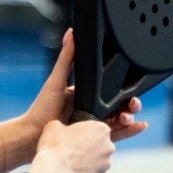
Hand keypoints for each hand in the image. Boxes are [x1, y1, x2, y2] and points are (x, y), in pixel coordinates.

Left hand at [24, 28, 146, 145]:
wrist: (33, 136)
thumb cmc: (42, 108)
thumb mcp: (56, 80)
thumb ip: (66, 58)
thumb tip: (71, 32)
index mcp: (86, 95)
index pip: (110, 89)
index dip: (124, 87)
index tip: (133, 86)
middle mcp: (92, 110)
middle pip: (120, 105)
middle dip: (131, 103)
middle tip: (133, 104)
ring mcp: (94, 125)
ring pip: (120, 119)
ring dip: (131, 116)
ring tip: (129, 116)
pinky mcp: (94, 139)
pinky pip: (116, 135)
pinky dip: (130, 131)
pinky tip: (140, 126)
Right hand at [31, 120, 114, 172]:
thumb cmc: (55, 147)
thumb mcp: (53, 127)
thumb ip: (62, 126)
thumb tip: (61, 129)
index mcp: (101, 130)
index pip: (97, 129)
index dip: (83, 134)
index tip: (73, 138)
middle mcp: (108, 148)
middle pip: (100, 148)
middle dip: (88, 150)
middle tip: (71, 153)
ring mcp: (105, 166)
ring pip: (97, 165)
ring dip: (86, 165)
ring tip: (69, 167)